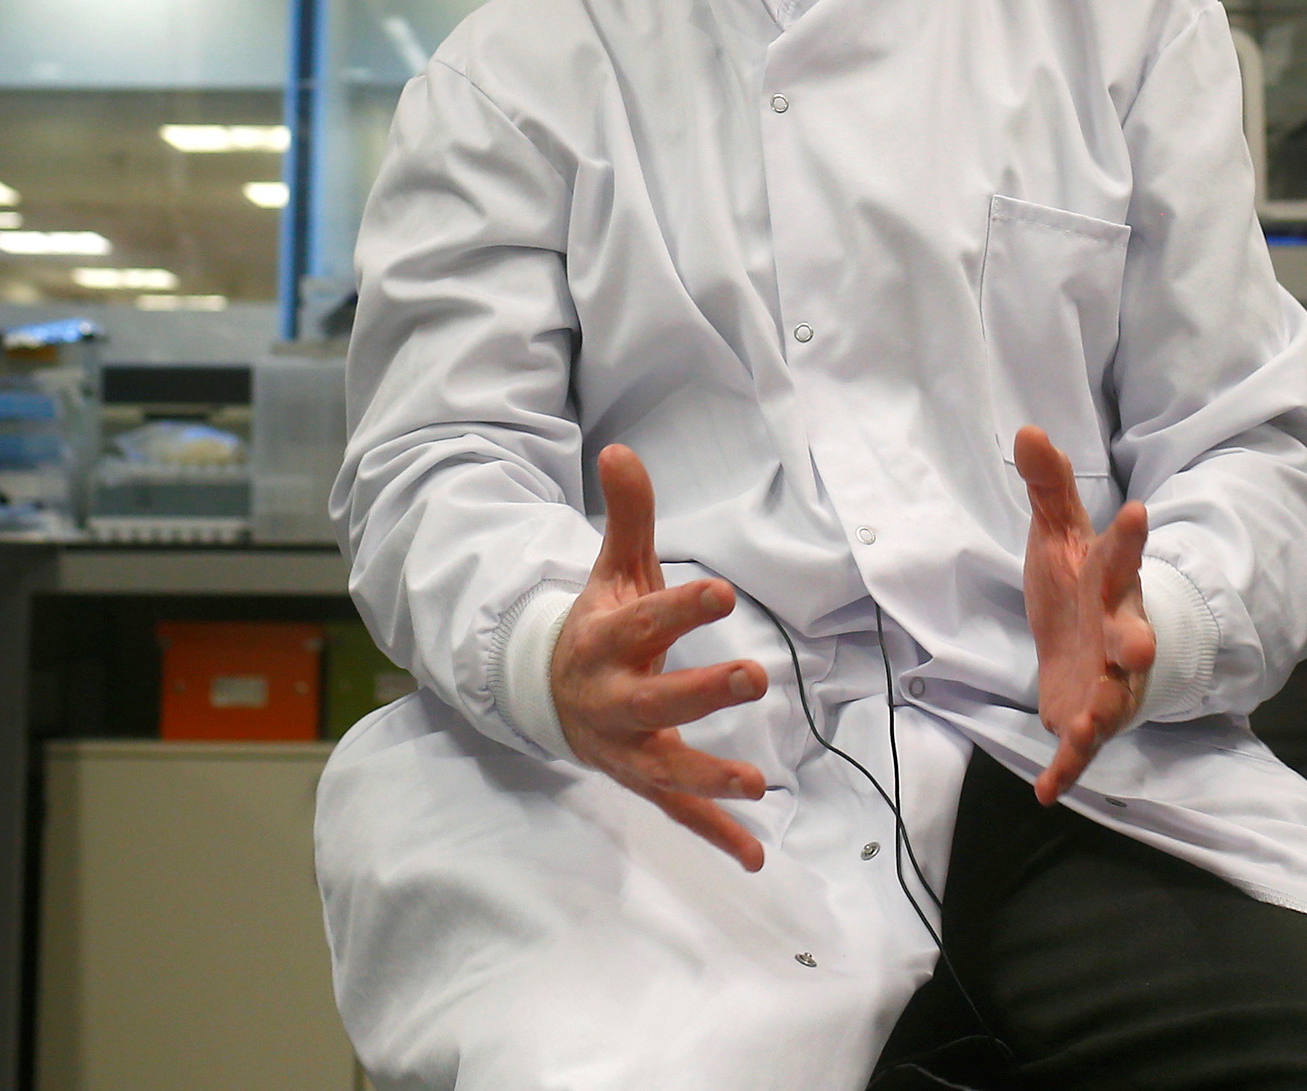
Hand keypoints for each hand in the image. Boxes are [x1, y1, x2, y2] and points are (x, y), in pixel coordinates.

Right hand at [551, 445, 773, 869]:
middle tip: (754, 675)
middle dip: (702, 691)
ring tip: (757, 783)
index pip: (645, 621)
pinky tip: (756, 856)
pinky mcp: (644, 779)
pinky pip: (679, 812)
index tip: (722, 590)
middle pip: (656, 700)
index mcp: (605, 641)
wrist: (550, 692)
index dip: (681, 606)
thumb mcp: (613, 570)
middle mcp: (612, 700)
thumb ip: (628, 516)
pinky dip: (716, 835)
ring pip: (667, 767)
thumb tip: (621, 451)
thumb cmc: (598, 625)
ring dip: (710, 776)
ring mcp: (627, 747)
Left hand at [1019, 425, 1154, 804]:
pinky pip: (1080, 747)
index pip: (1122, 554)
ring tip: (1085, 728)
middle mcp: (1119, 632)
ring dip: (1101, 714)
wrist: (1089, 640)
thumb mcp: (1058, 532)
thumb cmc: (1078, 581)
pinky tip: (1047, 790)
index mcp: (1109, 580)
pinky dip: (1066, 768)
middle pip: (1132, 637)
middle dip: (1137, 643)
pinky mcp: (1087, 715)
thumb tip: (1027, 431)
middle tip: (1141, 649)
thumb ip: (1047, 487)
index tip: (1138, 513)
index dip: (1130, 537)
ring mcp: (1108, 679)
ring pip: (1112, 700)